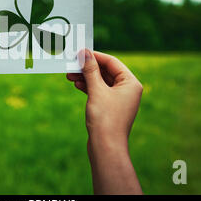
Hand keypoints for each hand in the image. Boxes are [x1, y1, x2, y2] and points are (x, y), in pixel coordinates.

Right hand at [66, 49, 142, 193]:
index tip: (80, 52)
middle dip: (88, 68)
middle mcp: (127, 90)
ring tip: (70, 75)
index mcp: (131, 83)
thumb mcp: (96, 90)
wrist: (105, 147)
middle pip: (106, 71)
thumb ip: (90, 70)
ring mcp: (119, 100)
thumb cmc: (105, 118)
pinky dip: (88, 87)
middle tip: (72, 64)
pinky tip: (77, 85)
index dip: (95, 56)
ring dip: (86, 77)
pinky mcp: (110, 108)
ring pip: (101, 82)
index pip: (112, 62)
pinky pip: (99, 92)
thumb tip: (85, 53)